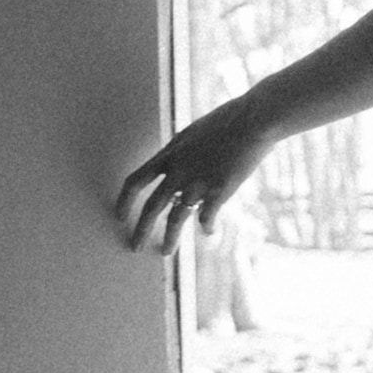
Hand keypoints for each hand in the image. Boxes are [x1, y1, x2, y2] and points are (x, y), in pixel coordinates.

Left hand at [118, 98, 266, 250]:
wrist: (252, 121)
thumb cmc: (227, 121)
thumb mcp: (193, 133)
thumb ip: (180, 152)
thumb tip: (174, 162)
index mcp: (169, 154)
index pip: (135, 181)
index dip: (124, 201)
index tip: (119, 216)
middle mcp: (178, 171)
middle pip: (151, 206)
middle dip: (140, 230)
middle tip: (134, 246)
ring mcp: (197, 183)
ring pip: (175, 219)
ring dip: (169, 239)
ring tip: (165, 252)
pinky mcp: (218, 192)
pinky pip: (207, 219)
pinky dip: (207, 228)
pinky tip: (209, 233)